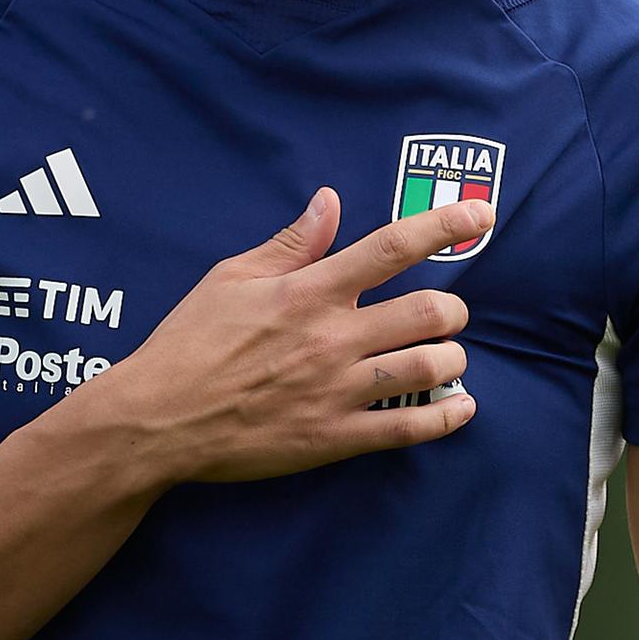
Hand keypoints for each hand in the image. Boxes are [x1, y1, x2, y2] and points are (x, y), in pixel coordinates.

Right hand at [72, 186, 482, 483]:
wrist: (157, 420)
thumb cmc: (189, 343)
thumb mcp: (232, 279)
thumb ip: (290, 243)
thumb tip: (329, 201)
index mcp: (308, 291)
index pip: (392, 248)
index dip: (445, 225)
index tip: (481, 214)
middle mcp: (331, 337)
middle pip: (430, 312)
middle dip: (454, 310)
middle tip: (447, 314)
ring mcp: (337, 390)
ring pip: (430, 368)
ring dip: (453, 358)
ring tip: (447, 357)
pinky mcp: (335, 438)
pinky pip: (409, 428)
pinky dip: (446, 417)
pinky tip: (460, 407)